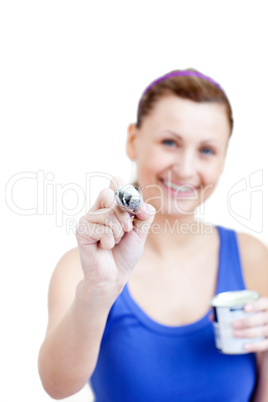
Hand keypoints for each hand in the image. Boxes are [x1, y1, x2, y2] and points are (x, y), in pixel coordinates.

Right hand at [76, 176, 155, 297]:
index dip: (127, 192)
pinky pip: (102, 229)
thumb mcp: (140, 232)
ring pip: (108, 214)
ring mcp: (87, 219)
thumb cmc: (125, 253)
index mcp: (110, 206)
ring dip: (118, 232)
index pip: (115, 183)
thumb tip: (144, 204)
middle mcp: (97, 209)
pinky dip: (109, 241)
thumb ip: (144, 216)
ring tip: (115, 242)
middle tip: (127, 229)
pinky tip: (104, 247)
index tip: (137, 210)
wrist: (114, 276)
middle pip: (109, 194)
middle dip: (124, 213)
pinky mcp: (81, 230)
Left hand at [233, 297, 267, 351]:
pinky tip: (244, 346)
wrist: (267, 329)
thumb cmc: (253, 316)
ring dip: (248, 333)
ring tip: (235, 334)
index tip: (244, 308)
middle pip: (262, 318)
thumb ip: (232, 311)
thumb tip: (213, 317)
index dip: (255, 305)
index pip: (263, 303)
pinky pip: (265, 344)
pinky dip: (255, 346)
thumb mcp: (247, 310)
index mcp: (266, 305)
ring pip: (264, 331)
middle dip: (248, 321)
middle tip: (234, 324)